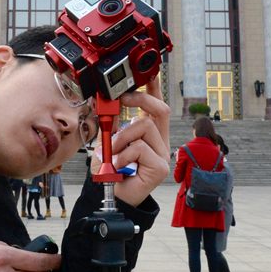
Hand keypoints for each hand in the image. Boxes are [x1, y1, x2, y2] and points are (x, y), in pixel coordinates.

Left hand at [90, 78, 170, 206]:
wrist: (111, 197)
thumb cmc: (111, 172)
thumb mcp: (108, 143)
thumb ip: (112, 126)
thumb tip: (108, 107)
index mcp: (150, 136)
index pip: (156, 108)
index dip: (154, 90)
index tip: (149, 74)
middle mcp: (160, 143)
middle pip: (160, 110)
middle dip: (139, 99)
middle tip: (120, 99)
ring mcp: (162, 155)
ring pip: (144, 126)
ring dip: (121, 136)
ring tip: (113, 153)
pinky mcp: (160, 167)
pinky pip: (139, 148)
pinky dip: (122, 154)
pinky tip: (118, 166)